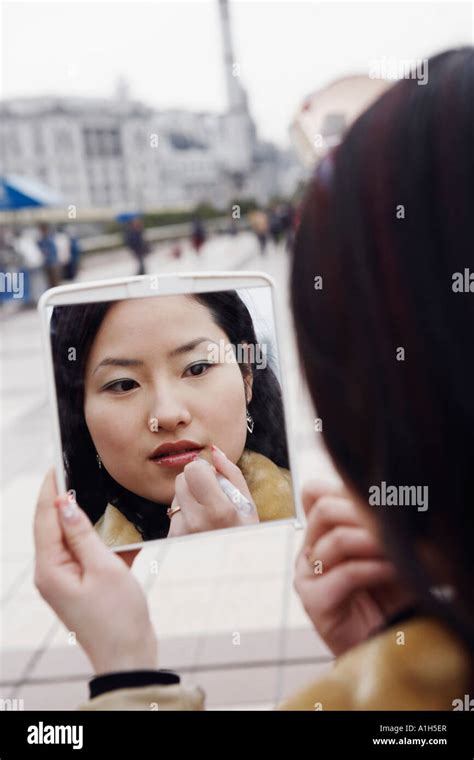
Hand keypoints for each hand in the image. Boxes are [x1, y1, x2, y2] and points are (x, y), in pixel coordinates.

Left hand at [34, 469, 157, 674]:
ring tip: (98, 492)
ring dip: (87, 518)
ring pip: (73, 537)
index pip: (44, 517)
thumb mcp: (104, 569)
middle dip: (65, 498)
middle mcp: (53, 572)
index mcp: (50, 568)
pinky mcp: (83, 584)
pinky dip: (102, 540)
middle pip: (54, 525)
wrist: (129, 658)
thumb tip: (65, 504)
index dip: (50, 489)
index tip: (58, 462)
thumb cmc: (117, 617)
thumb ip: (83, 534)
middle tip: (78, 470)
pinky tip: (120, 529)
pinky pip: (88, 553)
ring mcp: (67, 579)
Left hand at [167, 446, 258, 536]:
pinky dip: (184, 516)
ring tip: (207, 516)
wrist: (234, 573)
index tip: (214, 479)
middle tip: (211, 496)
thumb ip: (231, 473)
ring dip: (189, 500)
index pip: (193, 469)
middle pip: (181, 479)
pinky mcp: (172, 540)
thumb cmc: (245, 535)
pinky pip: (173, 514)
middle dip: (194, 481)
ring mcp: (182, 533)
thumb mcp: (248, 505)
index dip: (203, 469)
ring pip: (175, 496)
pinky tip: (199, 528)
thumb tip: (214, 450)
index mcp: (219, 510)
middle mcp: (196, 522)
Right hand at [293, 480, 414, 655]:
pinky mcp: (313, 601)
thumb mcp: (386, 548)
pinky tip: (395, 570)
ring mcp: (307, 574)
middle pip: (323, 507)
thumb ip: (376, 521)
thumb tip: (388, 495)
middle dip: (362, 509)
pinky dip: (375, 569)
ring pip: (336, 539)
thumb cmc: (390, 592)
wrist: (386, 639)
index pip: (315, 492)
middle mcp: (309, 548)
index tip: (380, 497)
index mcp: (320, 532)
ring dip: (374, 540)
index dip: (344, 488)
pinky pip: (345, 574)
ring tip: (399, 546)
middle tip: (392, 519)